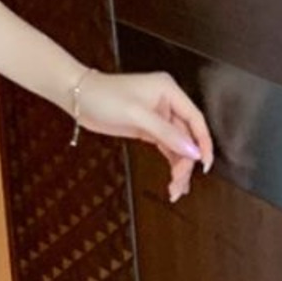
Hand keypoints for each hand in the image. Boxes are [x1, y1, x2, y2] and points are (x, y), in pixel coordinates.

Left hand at [75, 68, 214, 202]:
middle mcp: (167, 103)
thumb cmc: (103, 96)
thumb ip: (165, 133)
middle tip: (179, 182)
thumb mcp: (136, 114)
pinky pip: (165, 146)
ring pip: (176, 144)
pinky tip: (173, 178)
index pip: (195, 119)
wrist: (78, 98)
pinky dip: (170, 162)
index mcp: (169, 91)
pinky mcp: (147, 128)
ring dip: (178, 166)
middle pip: (186, 136)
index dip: (203, 142)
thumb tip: (191, 150)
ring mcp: (157, 117)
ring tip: (176, 189)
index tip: (204, 163)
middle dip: (185, 161)